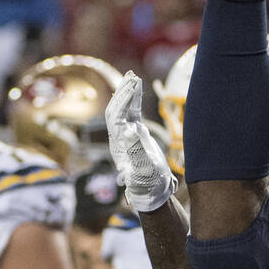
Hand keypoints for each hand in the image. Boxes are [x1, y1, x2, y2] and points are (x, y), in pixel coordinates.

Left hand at [106, 71, 176, 213]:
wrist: (153, 192)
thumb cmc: (149, 184)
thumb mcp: (144, 170)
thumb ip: (136, 152)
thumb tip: (129, 131)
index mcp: (118, 145)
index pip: (115, 117)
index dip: (122, 101)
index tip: (131, 87)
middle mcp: (119, 138)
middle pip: (116, 109)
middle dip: (123, 92)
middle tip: (131, 76)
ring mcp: (127, 135)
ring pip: (123, 108)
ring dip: (127, 92)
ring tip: (133, 76)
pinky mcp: (136, 133)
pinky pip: (133, 112)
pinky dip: (135, 99)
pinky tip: (138, 87)